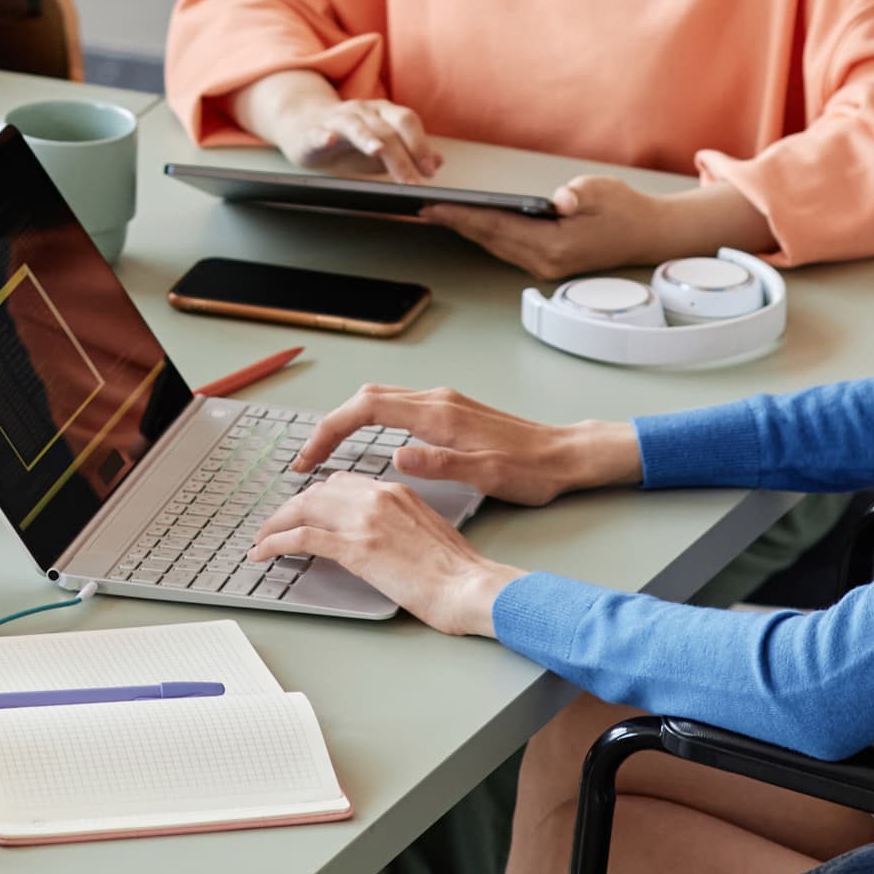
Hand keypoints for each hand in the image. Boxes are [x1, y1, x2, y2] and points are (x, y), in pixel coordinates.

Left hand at [244, 472, 521, 635]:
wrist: (472, 587)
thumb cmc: (459, 572)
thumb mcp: (428, 532)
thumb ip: (399, 524)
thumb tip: (377, 538)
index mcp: (397, 491)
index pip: (343, 483)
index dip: (317, 497)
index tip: (304, 510)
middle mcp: (378, 497)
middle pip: (317, 492)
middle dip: (290, 509)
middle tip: (273, 526)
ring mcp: (365, 521)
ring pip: (303, 508)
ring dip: (275, 523)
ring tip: (261, 540)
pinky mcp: (356, 549)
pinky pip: (301, 538)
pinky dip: (275, 542)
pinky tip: (263, 552)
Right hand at [263, 91, 441, 183]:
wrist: (304, 126)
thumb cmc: (348, 140)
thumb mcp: (382, 148)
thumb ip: (408, 153)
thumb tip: (439, 162)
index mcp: (383, 113)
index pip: (407, 122)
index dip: (420, 144)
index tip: (430, 171)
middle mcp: (363, 111)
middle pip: (386, 129)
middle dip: (403, 155)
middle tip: (413, 181)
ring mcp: (337, 118)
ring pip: (356, 125)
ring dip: (368, 138)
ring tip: (379, 152)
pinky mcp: (314, 130)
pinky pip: (319, 131)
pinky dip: (324, 135)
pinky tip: (328, 140)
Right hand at [284, 383, 631, 503]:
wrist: (566, 455)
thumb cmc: (532, 470)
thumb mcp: (488, 475)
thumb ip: (440, 465)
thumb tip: (396, 456)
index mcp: (439, 414)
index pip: (366, 409)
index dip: (331, 430)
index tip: (309, 457)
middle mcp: (436, 400)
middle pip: (365, 398)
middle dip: (330, 425)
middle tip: (307, 459)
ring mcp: (442, 403)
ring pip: (378, 400)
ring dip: (347, 422)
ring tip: (327, 454)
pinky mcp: (449, 412)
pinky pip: (395, 408)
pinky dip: (368, 422)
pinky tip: (366, 444)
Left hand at [425, 174, 681, 277]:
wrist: (649, 234)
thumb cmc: (625, 209)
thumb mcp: (602, 191)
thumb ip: (578, 195)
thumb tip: (558, 200)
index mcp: (556, 245)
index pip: (498, 228)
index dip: (464, 216)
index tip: (436, 207)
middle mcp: (546, 262)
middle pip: (490, 240)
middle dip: (456, 223)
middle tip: (424, 208)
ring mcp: (545, 266)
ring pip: (495, 246)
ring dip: (467, 230)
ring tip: (439, 213)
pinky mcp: (547, 263)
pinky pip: (507, 248)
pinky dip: (485, 234)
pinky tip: (471, 222)